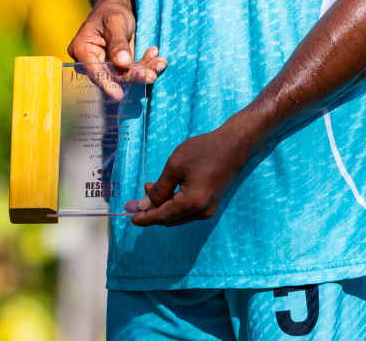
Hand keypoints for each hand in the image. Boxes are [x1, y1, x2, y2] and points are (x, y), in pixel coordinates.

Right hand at [68, 0, 165, 98]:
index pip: (94, 70)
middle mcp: (90, 60)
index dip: (106, 83)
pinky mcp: (116, 65)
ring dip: (144, 70)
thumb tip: (123, 64)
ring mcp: (104, 64)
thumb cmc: (111, 10)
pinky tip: (155, 57)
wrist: (115, 5)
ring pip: (124, 75)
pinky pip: (131, 70)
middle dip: (134, 75)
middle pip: (111, 75)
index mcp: (82, 48)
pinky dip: (145, 65)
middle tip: (153, 73)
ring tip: (160, 62)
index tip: (118, 95)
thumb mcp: (115, 22)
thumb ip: (118, 43)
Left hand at [129, 117, 255, 226]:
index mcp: (192, 203)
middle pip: (170, 218)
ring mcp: (208, 210)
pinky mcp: (211, 203)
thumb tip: (145, 206)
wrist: (234, 146)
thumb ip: (160, 189)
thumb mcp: (175, 166)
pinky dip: (174, 203)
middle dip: (152, 210)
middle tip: (138, 197)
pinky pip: (187, 210)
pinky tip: (166, 190)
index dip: (146, 218)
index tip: (131, 218)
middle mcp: (202, 212)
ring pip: (178, 215)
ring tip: (150, 187)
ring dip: (162, 206)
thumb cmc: (204, 151)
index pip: (163, 216)